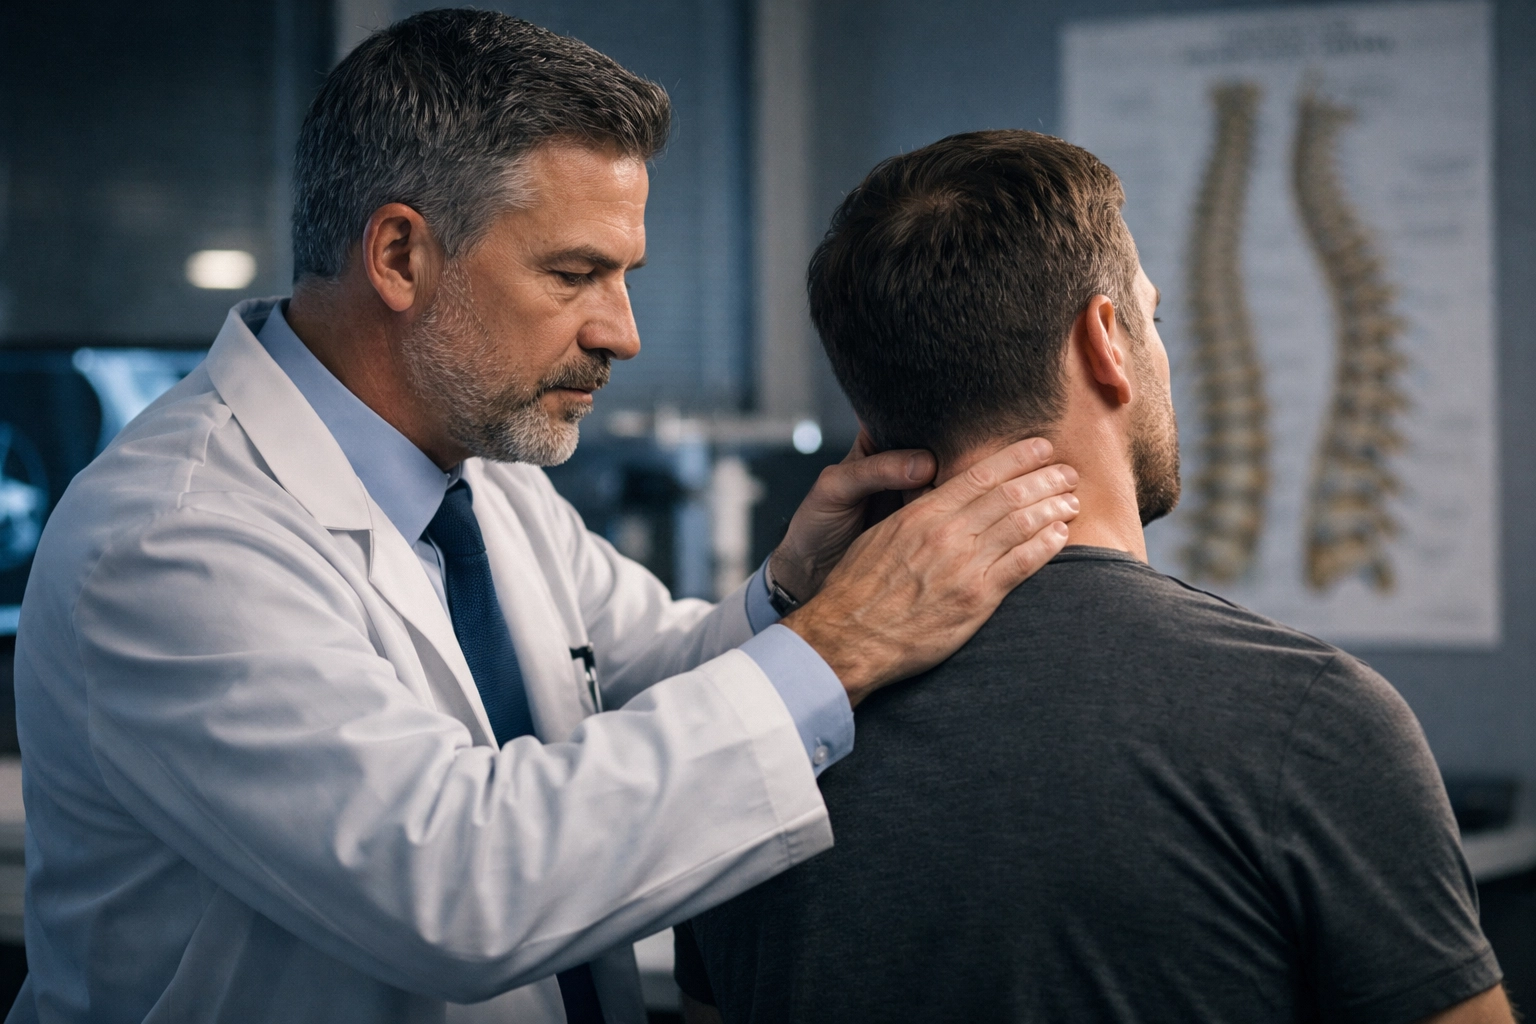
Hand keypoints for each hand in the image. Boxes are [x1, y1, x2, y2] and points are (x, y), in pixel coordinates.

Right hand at [782, 438, 1078, 704]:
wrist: (849, 636)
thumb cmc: (859, 589)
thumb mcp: (882, 536)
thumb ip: (916, 514)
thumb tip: (937, 498)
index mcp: (923, 513)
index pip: (980, 474)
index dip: (1018, 457)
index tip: (1041, 446)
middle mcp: (947, 533)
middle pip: (1010, 494)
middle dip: (1046, 478)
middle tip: (1068, 471)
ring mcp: (964, 566)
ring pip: (1022, 524)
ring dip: (1053, 508)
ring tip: (1072, 501)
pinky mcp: (977, 599)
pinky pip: (1023, 564)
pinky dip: (1047, 545)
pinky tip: (1061, 535)